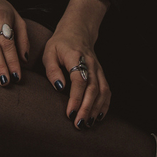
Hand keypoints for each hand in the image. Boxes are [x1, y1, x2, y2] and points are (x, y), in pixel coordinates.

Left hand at [43, 0, 109, 127]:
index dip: (75, 98)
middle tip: (78, 124)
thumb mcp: (49, 53)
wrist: (77, 32)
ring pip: (103, 91)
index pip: (79, 80)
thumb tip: (59, 88)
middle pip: (93, 88)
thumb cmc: (60, 45)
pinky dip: (104, 105)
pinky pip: (107, 91)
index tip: (70, 113)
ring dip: (96, 109)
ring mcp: (98, 69)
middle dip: (86, 108)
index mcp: (76, 56)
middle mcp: (90, 63)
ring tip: (87, 124)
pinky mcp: (101, 74)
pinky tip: (97, 117)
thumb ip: (52, 70)